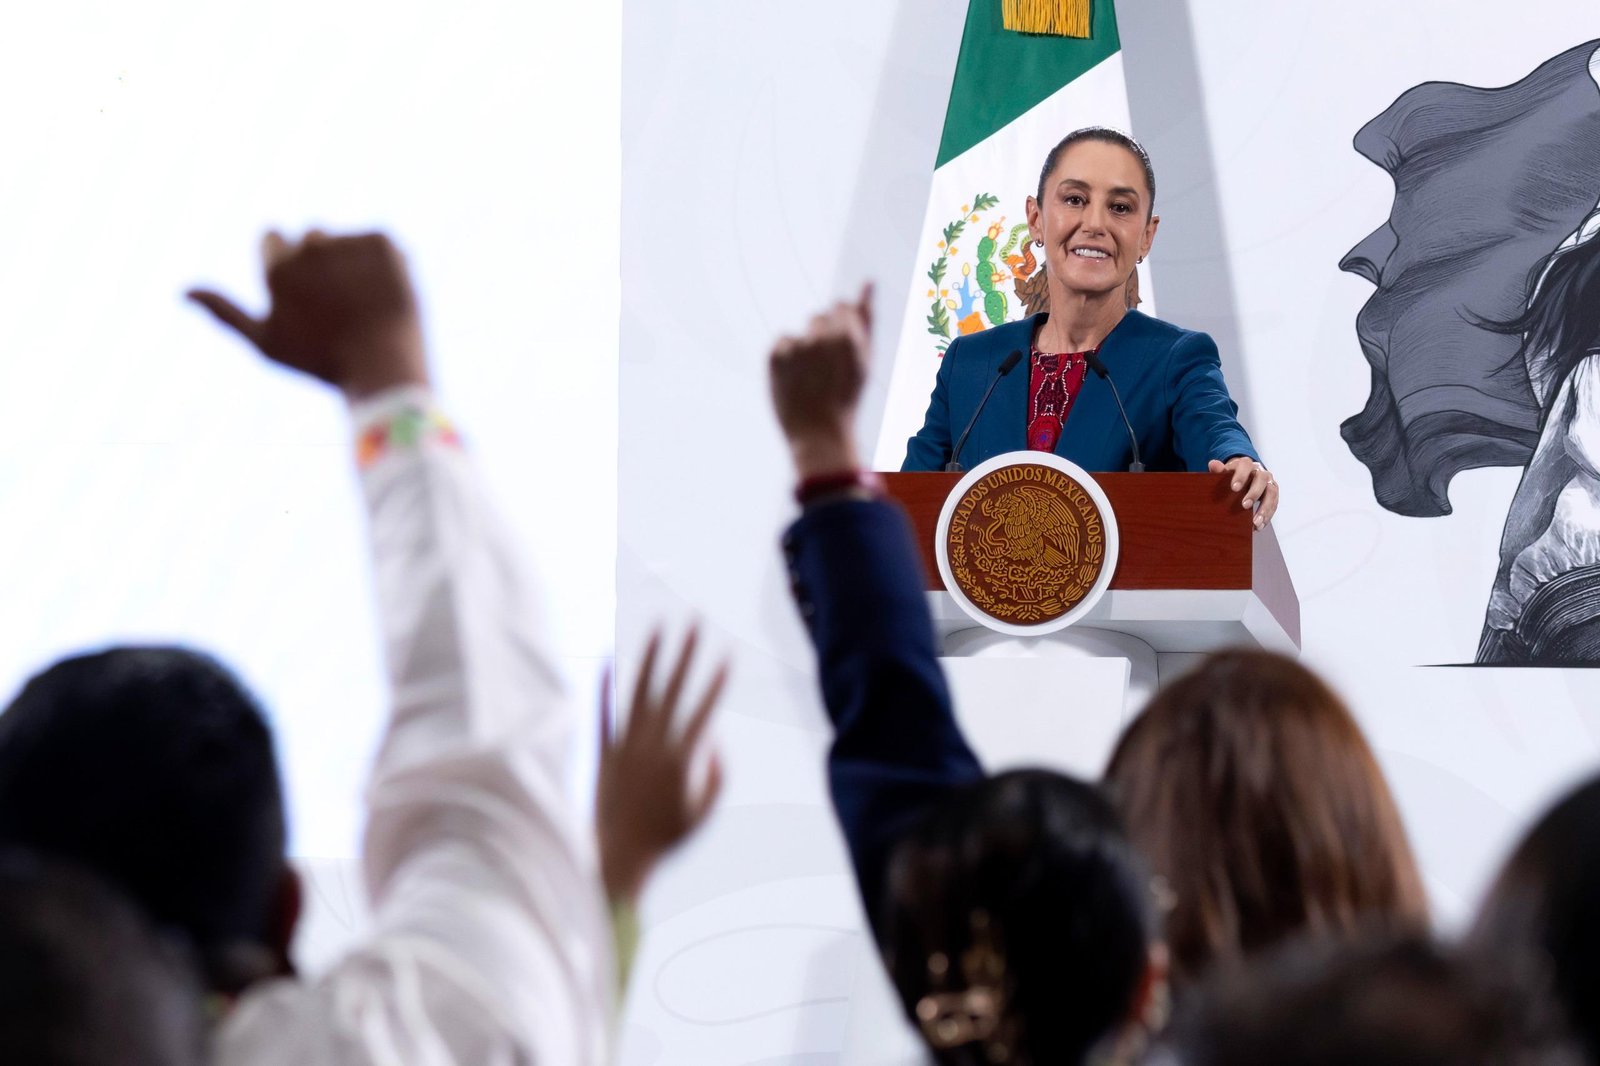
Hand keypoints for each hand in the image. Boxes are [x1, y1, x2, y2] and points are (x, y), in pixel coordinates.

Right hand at [188, 230, 428, 398]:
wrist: (385, 370)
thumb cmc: (321, 362)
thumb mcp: (267, 344)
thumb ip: (225, 313)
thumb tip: (183, 290)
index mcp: (277, 268)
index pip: (273, 238)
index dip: (289, 266)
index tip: (307, 294)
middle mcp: (310, 249)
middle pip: (310, 237)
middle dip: (321, 262)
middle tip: (338, 305)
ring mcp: (349, 244)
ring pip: (342, 239)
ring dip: (349, 260)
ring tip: (361, 301)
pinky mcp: (384, 242)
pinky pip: (376, 242)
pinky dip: (381, 263)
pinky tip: (383, 293)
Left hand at [597, 627, 726, 904]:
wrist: (617, 857)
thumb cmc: (664, 840)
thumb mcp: (702, 814)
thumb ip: (716, 777)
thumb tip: (714, 741)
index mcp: (679, 760)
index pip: (702, 710)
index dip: (716, 683)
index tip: (727, 656)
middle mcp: (651, 747)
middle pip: (672, 689)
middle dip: (686, 653)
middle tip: (694, 622)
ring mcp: (625, 747)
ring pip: (639, 692)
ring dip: (650, 658)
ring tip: (658, 628)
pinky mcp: (604, 752)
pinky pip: (604, 712)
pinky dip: (605, 686)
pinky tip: (610, 659)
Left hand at [769, 283, 872, 478]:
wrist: (818, 434)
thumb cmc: (846, 396)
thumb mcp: (864, 358)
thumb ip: (867, 317)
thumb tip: (868, 281)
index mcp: (848, 335)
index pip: (839, 307)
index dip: (840, 330)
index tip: (839, 351)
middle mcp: (821, 337)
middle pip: (818, 317)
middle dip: (821, 337)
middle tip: (825, 370)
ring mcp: (796, 347)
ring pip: (800, 333)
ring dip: (804, 349)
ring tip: (810, 378)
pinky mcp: (774, 356)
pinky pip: (781, 343)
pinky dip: (785, 358)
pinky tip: (794, 380)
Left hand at [1209, 457, 1278, 528]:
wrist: (1245, 477)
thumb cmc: (1233, 476)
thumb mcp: (1224, 472)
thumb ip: (1219, 469)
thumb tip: (1213, 464)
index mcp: (1246, 464)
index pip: (1245, 465)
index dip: (1241, 476)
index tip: (1234, 488)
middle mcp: (1260, 472)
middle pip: (1261, 479)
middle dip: (1254, 493)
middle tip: (1245, 505)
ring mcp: (1269, 482)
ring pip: (1271, 493)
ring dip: (1265, 508)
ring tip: (1255, 522)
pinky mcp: (1273, 494)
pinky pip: (1274, 504)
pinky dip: (1267, 515)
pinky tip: (1259, 526)